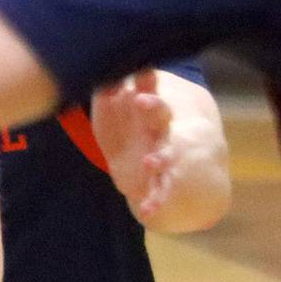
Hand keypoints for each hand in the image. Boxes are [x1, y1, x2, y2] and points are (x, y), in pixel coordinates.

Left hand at [91, 70, 174, 221]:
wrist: (186, 164)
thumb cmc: (139, 128)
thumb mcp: (122, 110)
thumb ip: (109, 93)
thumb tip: (94, 76)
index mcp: (152, 109)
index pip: (149, 88)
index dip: (145, 80)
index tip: (140, 69)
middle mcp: (163, 129)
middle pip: (162, 114)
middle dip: (153, 106)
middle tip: (141, 101)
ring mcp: (168, 154)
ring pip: (167, 155)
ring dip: (159, 157)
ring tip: (150, 162)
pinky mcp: (166, 182)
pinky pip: (163, 192)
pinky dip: (155, 202)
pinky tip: (147, 212)